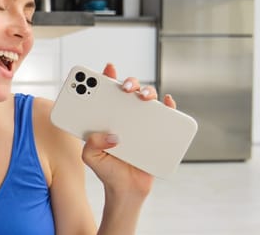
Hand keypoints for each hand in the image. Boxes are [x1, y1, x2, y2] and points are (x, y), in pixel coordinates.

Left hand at [81, 63, 176, 198]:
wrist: (127, 190)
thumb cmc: (107, 170)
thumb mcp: (90, 157)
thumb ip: (91, 144)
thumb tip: (109, 135)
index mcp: (107, 117)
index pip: (106, 93)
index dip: (105, 78)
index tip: (107, 69)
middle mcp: (125, 116)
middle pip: (129, 91)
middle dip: (128, 82)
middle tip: (124, 87)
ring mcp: (142, 123)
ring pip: (148, 99)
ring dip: (147, 91)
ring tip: (142, 97)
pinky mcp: (158, 132)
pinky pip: (166, 115)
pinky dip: (169, 106)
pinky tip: (166, 103)